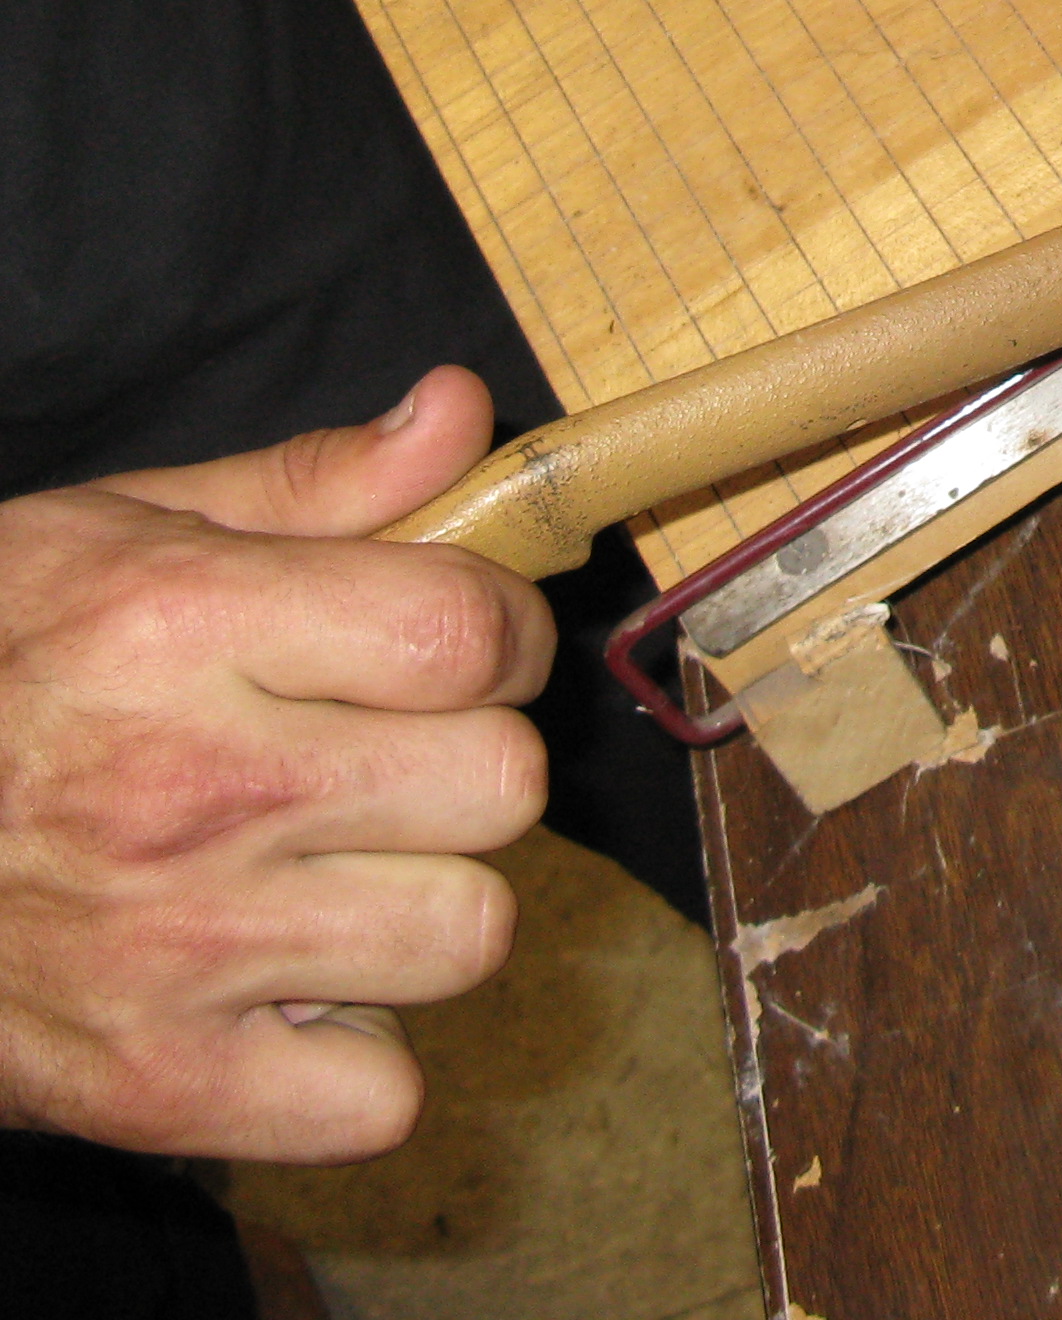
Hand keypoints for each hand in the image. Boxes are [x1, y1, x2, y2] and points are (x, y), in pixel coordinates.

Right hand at [0, 368, 552, 1161]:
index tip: (461, 648)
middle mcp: (191, 789)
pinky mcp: (155, 1087)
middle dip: (465, 763)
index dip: (503, 636)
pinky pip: (381, 1094)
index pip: (472, 635)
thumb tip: (462, 410)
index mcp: (182, 630)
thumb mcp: (115, 534)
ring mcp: (177, 952)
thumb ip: (314, 483)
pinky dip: (355, 1058)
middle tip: (385, 765)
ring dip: (424, 903)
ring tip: (332, 872)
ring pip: (466, 934)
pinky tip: (287, 989)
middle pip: (500, 785)